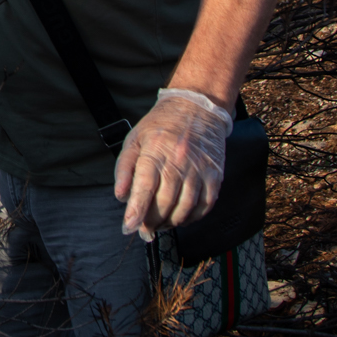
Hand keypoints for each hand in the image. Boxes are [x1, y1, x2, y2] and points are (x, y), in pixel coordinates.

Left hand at [112, 88, 233, 239]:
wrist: (197, 107)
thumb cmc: (162, 126)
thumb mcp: (135, 139)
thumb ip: (125, 169)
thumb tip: (121, 196)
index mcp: (155, 150)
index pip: (145, 186)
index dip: (136, 210)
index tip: (129, 227)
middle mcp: (179, 160)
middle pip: (165, 202)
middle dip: (151, 221)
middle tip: (144, 229)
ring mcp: (199, 169)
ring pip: (185, 208)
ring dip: (171, 223)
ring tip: (161, 224)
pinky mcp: (215, 175)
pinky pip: (205, 206)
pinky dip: (192, 218)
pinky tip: (181, 217)